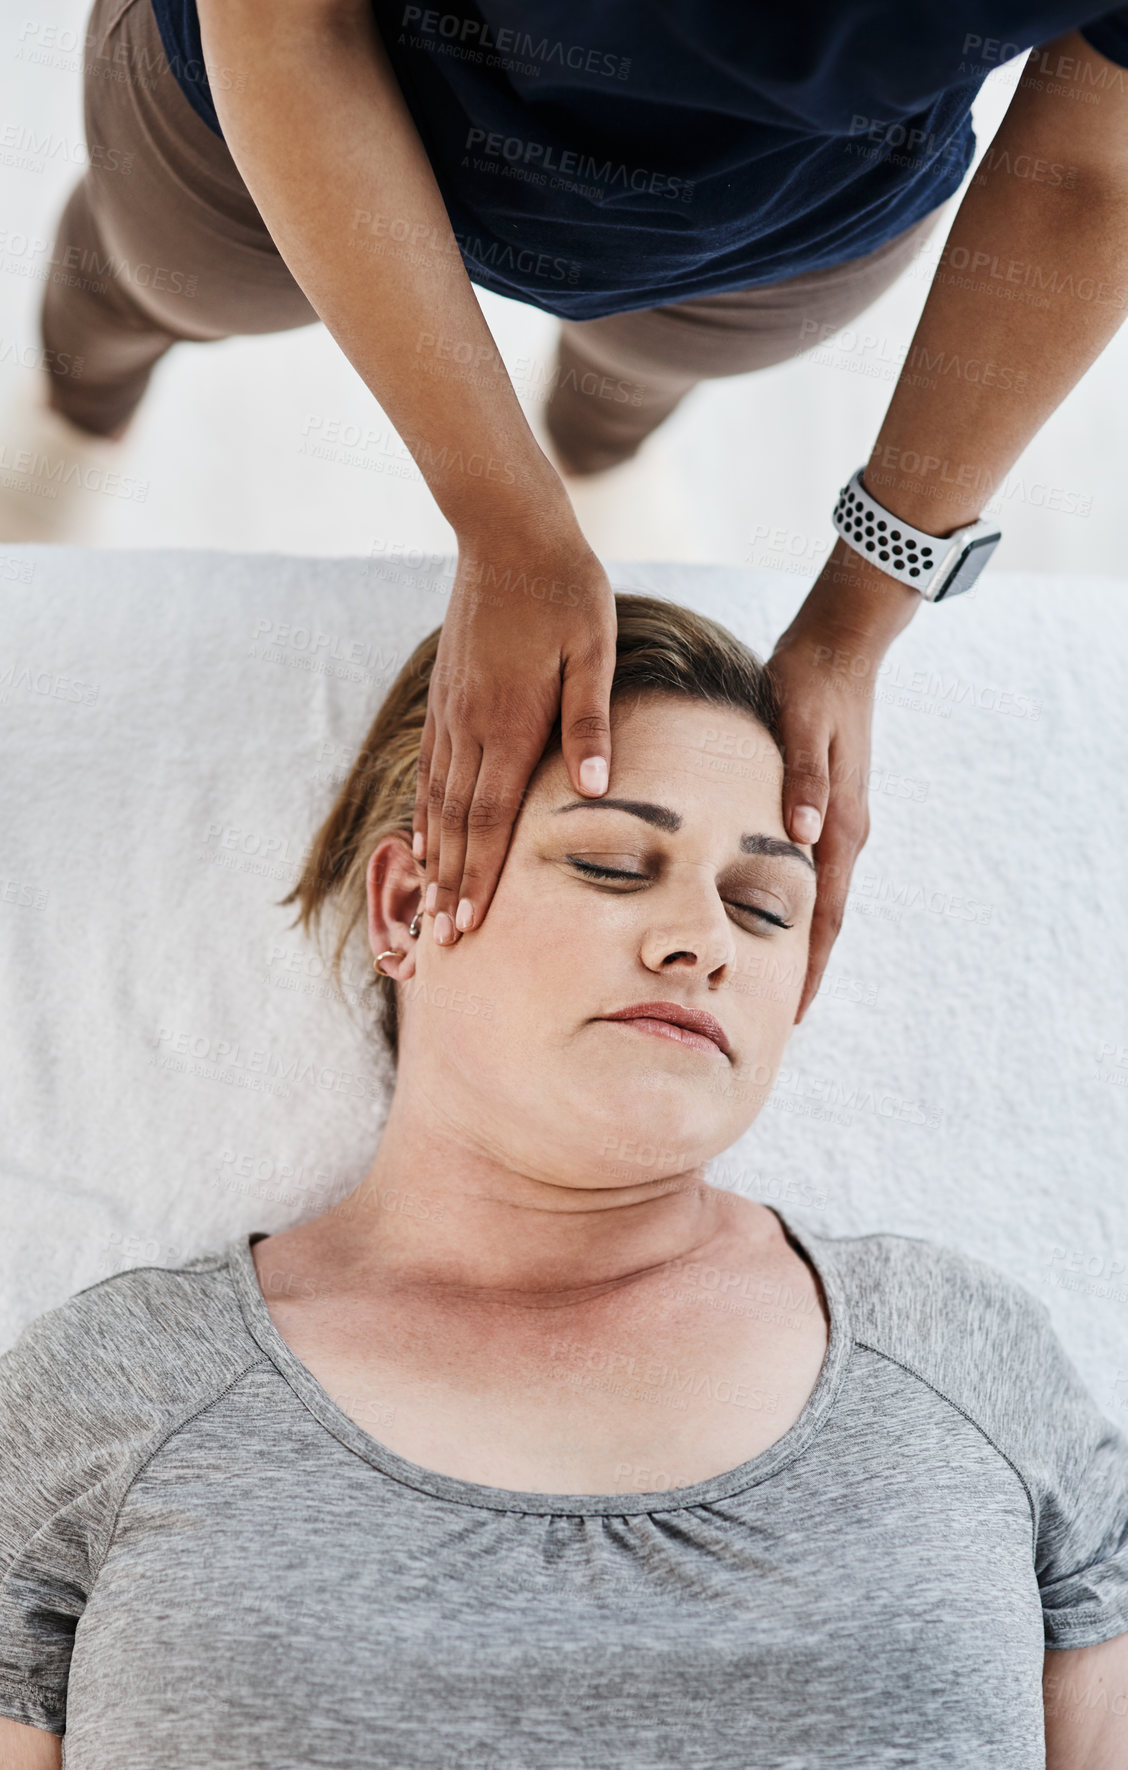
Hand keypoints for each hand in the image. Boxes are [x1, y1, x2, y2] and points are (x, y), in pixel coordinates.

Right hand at [414, 521, 617, 943]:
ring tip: (428, 905)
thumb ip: (591, 721)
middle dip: (450, 885)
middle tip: (439, 942)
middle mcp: (471, 725)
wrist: (507, 533)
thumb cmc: (566, 590)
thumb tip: (596, 787)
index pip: (491, 819)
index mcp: (511, 722)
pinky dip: (426, 809)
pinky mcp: (446, 694)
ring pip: (438, 800)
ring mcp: (452, 711)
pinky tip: (424, 834)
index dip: (479, 877)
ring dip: (434, 857)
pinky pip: (430, 767)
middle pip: (457, 823)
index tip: (468, 925)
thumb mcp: (595, 650)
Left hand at [766, 544, 918, 1021]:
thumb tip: (805, 838)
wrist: (837, 646)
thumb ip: (803, 783)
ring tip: (772, 980)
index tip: (794, 1013)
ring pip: (820, 897)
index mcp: (839, 825)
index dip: (811, 968)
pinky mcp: (826, 803)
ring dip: (800, 940)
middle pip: (826, 919)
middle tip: (778, 1016)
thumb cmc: (808, 686)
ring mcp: (838, 818)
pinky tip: (768, 916)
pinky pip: (813, 871)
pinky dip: (796, 904)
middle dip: (806, 968)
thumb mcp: (799, 729)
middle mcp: (845, 830)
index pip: (826, 917)